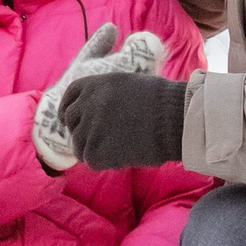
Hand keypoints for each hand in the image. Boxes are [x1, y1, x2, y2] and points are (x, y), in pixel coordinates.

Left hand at [34, 23, 168, 171]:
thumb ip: (105, 94)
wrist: (177, 120)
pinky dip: (104, 161)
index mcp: (95, 84)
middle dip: (81, 130)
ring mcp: (90, 128)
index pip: (70, 95)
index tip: (69, 119)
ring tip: (118, 148)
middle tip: (98, 139)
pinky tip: (122, 156)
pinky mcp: (96, 151)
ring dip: (94, 148)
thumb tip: (91, 109)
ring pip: (79, 144)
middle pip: (71, 120)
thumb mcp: (129, 85)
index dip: (68, 108)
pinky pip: (91, 160)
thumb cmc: (162, 103)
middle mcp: (88, 104)